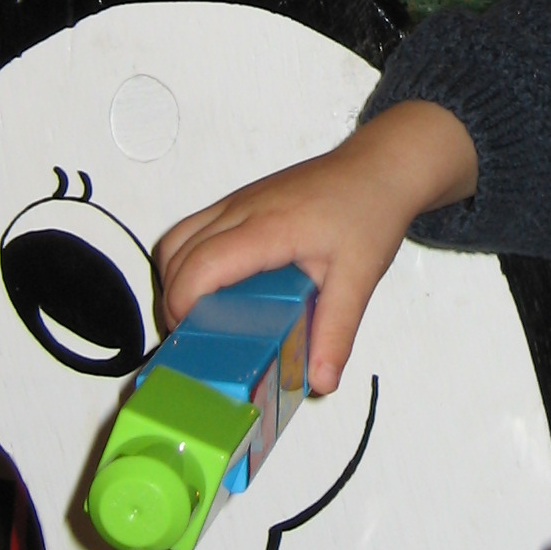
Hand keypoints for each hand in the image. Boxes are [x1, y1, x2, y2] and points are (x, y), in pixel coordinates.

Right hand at [152, 99, 476, 393]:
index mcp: (267, 228)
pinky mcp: (239, 201)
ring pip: (177, 238)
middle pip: (176, 253)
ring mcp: (236, 201)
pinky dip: (186, 261)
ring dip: (174, 279)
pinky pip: (192, 228)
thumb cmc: (368, 213)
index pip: (201, 265)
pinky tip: (214, 290)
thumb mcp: (359, 278)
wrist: (378, 168)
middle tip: (194, 341)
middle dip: (173, 301)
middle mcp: (242, 209)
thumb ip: (337, 331)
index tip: (189, 340)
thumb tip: (322, 381)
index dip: (182, 305)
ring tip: (198, 318)